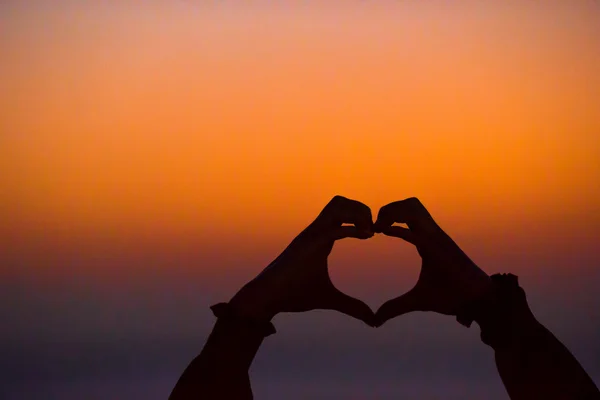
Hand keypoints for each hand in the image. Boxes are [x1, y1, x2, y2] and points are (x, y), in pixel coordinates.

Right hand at [229, 196, 376, 326]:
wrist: (267, 298)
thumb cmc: (293, 295)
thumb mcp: (330, 300)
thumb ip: (351, 307)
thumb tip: (372, 320)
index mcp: (321, 238)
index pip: (342, 211)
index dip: (361, 216)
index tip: (373, 235)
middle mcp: (316, 231)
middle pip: (340, 201)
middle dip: (362, 209)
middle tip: (373, 230)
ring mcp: (311, 235)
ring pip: (338, 205)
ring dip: (358, 213)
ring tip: (369, 233)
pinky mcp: (309, 244)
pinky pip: (334, 227)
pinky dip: (353, 229)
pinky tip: (366, 238)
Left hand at [373, 197, 491, 325]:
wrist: (478, 303)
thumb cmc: (452, 297)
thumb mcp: (416, 301)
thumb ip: (395, 307)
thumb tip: (376, 320)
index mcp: (426, 240)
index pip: (406, 214)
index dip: (387, 217)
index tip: (371, 231)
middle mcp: (431, 234)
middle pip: (409, 204)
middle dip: (388, 208)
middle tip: (373, 226)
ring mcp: (436, 238)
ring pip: (413, 208)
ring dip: (392, 212)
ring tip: (378, 228)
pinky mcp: (439, 247)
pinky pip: (416, 231)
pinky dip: (398, 228)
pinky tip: (384, 232)